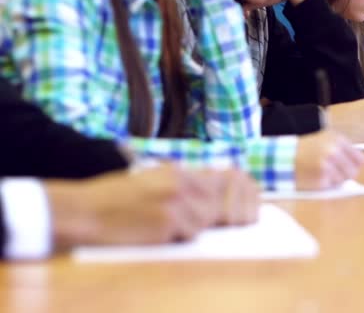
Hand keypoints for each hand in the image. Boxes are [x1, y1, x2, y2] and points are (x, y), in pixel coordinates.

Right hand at [45, 164, 259, 249]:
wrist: (83, 211)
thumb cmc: (114, 199)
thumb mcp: (151, 181)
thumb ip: (182, 186)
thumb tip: (213, 199)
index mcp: (177, 170)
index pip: (222, 179)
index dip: (232, 195)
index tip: (235, 208)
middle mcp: (180, 182)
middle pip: (217, 203)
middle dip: (214, 216)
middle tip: (197, 222)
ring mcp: (175, 201)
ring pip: (206, 221)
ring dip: (192, 229)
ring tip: (164, 225)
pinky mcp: (167, 221)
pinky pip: (190, 235)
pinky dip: (178, 238)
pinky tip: (155, 232)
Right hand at [295, 131, 363, 189]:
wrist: (284, 157)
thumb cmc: (306, 149)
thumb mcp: (325, 140)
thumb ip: (343, 149)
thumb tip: (361, 163)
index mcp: (337, 140)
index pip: (361, 159)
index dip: (355, 164)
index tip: (350, 166)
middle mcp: (334, 151)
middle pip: (354, 172)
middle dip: (346, 174)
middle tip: (334, 171)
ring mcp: (328, 166)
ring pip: (344, 180)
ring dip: (335, 179)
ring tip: (322, 172)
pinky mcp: (321, 179)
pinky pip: (332, 186)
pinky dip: (326, 184)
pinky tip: (316, 176)